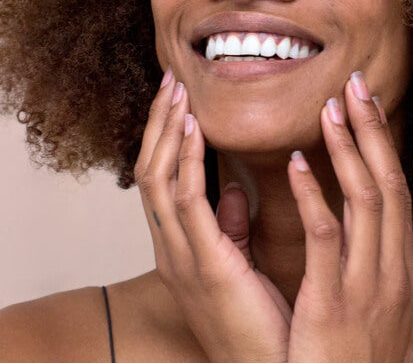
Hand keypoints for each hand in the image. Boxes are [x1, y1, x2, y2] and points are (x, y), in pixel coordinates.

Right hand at [134, 68, 291, 362]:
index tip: (178, 101)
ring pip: (157, 180)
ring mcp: (181, 259)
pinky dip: (186, 161)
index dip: (166, 140)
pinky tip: (195, 131)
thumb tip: (233, 192)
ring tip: (179, 94)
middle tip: (171, 82)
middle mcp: (171, 251)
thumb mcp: (241, 270)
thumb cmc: (263, 330)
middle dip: (159, 126)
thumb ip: (231, 230)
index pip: (161, 182)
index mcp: (180, 251)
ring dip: (167, 133)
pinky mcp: (204, 266)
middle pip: (149, 173)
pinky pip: (185, 203)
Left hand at [285, 71, 412, 362]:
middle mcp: (392, 273)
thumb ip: (342, 262)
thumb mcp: (353, 307)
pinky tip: (298, 164)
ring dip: (349, 149)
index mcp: (395, 272)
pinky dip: (315, 196)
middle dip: (374, 132)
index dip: (381, 146)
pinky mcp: (335, 305)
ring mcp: (368, 288)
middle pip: (390, 185)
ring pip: (368, 201)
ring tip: (328, 108)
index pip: (394, 194)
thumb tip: (324, 219)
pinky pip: (327, 239)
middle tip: (355, 83)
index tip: (363, 104)